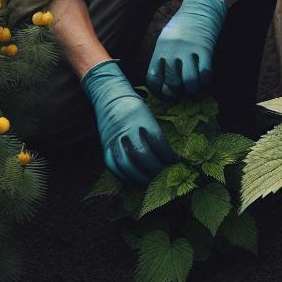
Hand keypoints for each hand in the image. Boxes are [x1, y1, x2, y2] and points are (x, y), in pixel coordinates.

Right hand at [83, 60, 176, 184]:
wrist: (110, 98)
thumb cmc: (134, 109)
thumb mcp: (149, 117)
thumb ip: (157, 137)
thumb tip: (170, 159)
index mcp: (142, 120)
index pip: (159, 143)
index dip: (169, 156)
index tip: (176, 163)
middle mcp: (128, 131)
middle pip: (142, 155)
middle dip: (156, 169)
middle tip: (165, 176)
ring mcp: (114, 140)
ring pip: (127, 164)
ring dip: (141, 177)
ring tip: (151, 183)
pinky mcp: (105, 148)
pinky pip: (113, 167)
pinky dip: (125, 177)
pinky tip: (134, 182)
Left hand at [146, 0, 226, 99]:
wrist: (201, 5)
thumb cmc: (183, 24)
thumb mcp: (166, 38)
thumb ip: (163, 57)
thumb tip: (164, 80)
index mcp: (160, 49)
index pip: (153, 79)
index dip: (158, 93)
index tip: (165, 97)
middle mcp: (173, 51)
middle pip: (172, 84)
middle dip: (178, 94)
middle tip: (182, 93)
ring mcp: (190, 51)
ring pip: (189, 83)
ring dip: (192, 91)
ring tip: (194, 90)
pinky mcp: (205, 50)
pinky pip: (205, 74)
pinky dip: (205, 83)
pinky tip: (204, 83)